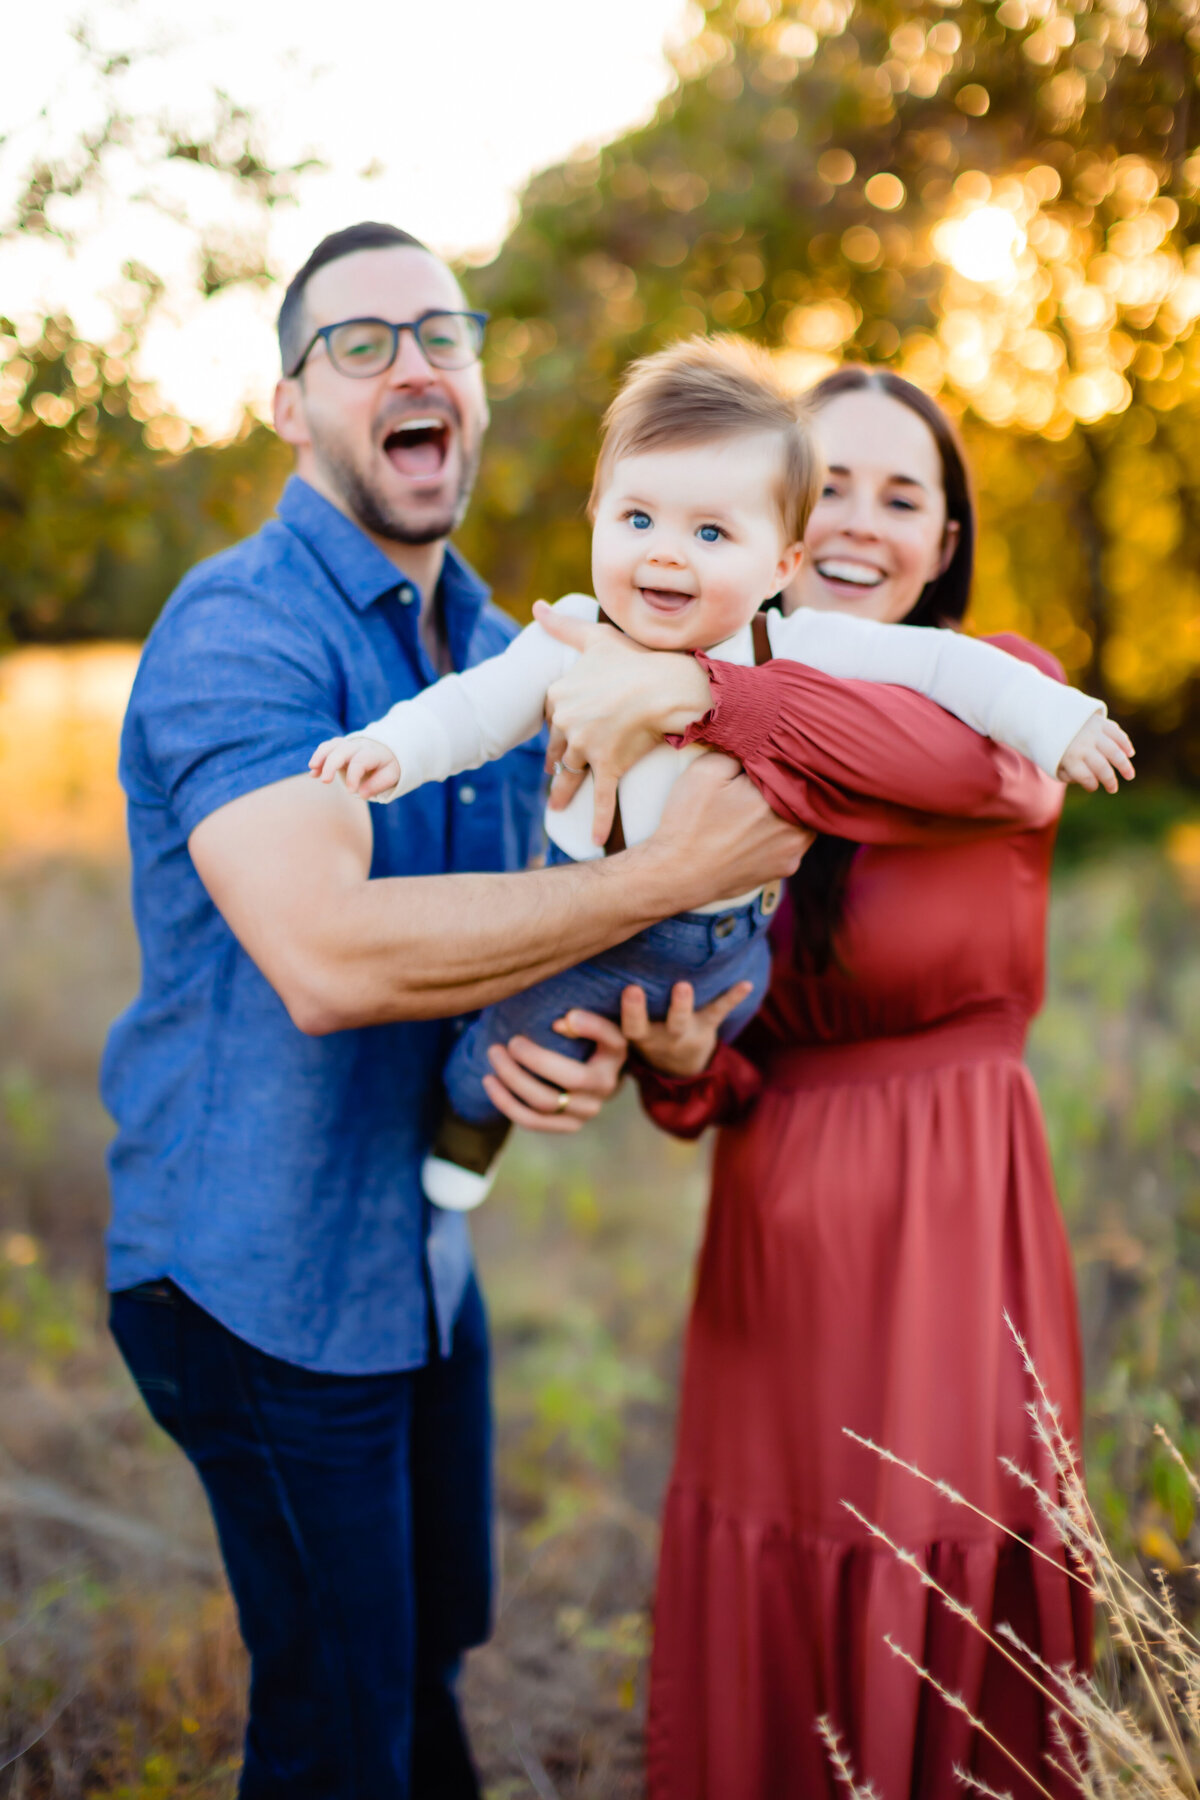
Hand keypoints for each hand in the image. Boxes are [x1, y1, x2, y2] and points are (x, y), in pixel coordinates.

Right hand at [309, 734, 400, 798]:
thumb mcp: (390, 776)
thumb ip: (377, 784)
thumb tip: (362, 794)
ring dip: (320, 757)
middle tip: (325, 781)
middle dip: (331, 764)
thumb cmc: (386, 767)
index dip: (353, 776)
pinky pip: (326, 748)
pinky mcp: (338, 747)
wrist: (385, 750)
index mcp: (373, 753)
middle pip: (341, 750)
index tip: (351, 791)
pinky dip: (318, 758)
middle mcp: (358, 746)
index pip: (360, 761)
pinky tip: (314, 773)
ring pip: (331, 746)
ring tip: (313, 772)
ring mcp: (347, 744)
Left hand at [482, 1009, 627, 1133]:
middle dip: (535, 1059)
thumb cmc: (584, 1036)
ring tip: (494, 1054)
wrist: (590, 1070)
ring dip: (514, 1079)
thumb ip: (585, 1018)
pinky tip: (489, 1081)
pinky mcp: (567, 1125)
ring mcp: (587, 1111)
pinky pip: (532, 1121)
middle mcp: (607, 1086)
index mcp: (615, 1054)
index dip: (592, 1027)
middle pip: (572, 1078)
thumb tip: (560, 1024)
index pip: (611, 1039)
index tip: (567, 1016)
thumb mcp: (592, 1021)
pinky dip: (507, 1103)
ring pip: (546, 1103)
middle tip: (511, 1041)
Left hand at [535, 601, 713, 844]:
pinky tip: (592, 838)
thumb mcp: (595, 637)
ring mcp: (586, 747)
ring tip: (558, 808)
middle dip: (557, 762)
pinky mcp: (608, 766)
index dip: (557, 726)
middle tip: (557, 774)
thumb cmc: (635, 658)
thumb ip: (563, 626)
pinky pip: (600, 798)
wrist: (668, 684)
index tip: (559, 736)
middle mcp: (567, 723)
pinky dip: (595, 820)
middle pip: (558, 748)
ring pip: (571, 775)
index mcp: (559, 695)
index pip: (551, 716)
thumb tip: (537, 607)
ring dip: (563, 794)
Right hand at [621, 979, 752, 1077]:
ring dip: (683, 1004)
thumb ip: (614, 1016)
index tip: (629, 989)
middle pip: (661, 1025)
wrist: (680, 1068)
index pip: (632, 1027)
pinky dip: (733, 997)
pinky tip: (747, 984)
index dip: (630, 1011)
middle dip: (649, 1009)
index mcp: (643, 1037)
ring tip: (683, 985)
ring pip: (685, 1020)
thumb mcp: (630, 1033)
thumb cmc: (648, 1035)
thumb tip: (584, 994)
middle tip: (637, 989)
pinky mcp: (707, 1026)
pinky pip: (719, 1011)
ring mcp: (688, 1032)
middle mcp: (665, 1037)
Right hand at [641, 751, 812, 910]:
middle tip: (763, 782)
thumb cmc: (690, 821)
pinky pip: (792, 842)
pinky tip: (756, 830)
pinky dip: (780, 833)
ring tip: (760, 806)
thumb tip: (762, 743)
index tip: (768, 758)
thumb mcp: (707, 770)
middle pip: (804, 795)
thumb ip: (741, 749)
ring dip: (787, 810)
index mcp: (781, 799)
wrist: (677, 874)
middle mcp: (797, 828)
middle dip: (786, 786)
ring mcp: (794, 852)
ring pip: (803, 819)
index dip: (784, 760)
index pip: (797, 769)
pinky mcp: (785, 869)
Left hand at [1056, 714, 1134, 793]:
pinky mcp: (1100, 721)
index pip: (1086, 777)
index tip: (1093, 787)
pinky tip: (1130, 754)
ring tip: (1130, 776)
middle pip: (1102, 767)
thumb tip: (1088, 780)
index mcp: (1069, 757)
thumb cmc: (1050, 743)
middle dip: (1110, 781)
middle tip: (1113, 790)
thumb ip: (1067, 774)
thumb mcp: (1050, 761)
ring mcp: (1093, 732)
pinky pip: (1117, 733)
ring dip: (1124, 765)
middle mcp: (1083, 745)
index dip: (1091, 785)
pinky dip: (1125, 743)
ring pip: (1114, 751)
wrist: (1045, 713)